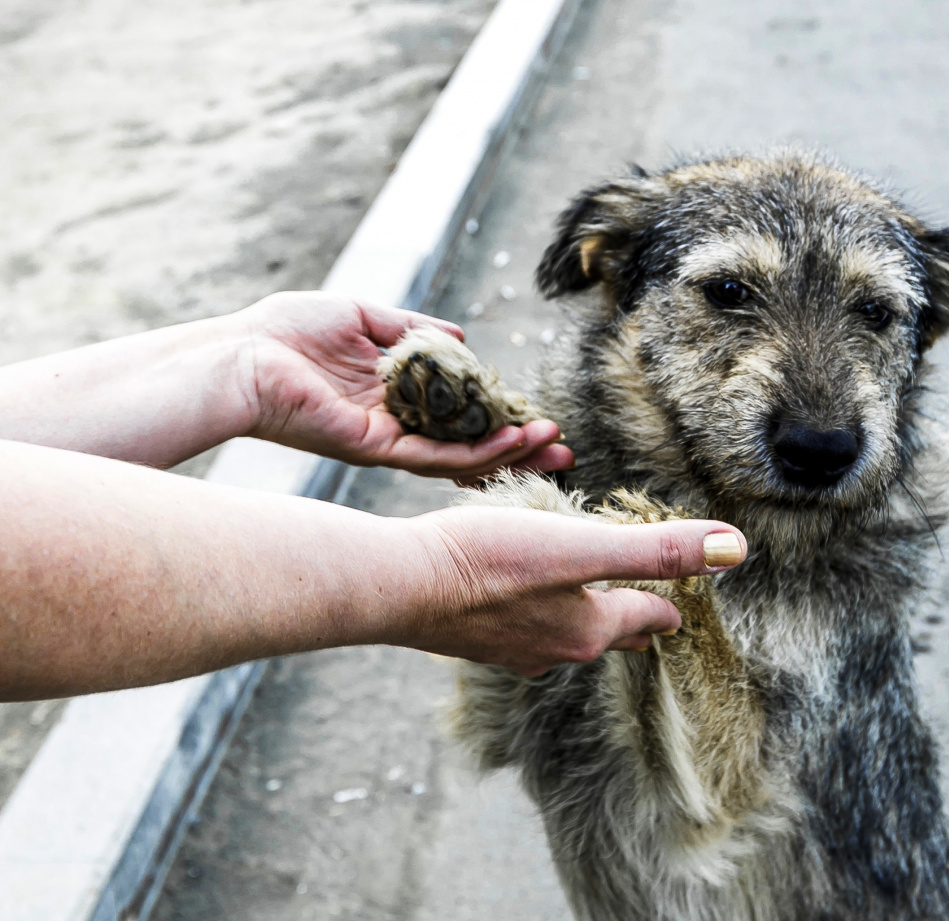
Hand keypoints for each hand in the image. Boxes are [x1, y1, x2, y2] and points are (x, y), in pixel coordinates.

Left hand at [238, 291, 573, 478]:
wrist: (240, 354)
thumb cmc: (286, 332)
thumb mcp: (362, 318)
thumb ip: (411, 329)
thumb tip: (459, 336)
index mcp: (394, 400)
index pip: (460, 416)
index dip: (501, 419)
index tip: (539, 417)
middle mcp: (396, 428)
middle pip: (469, 446)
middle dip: (517, 451)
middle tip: (563, 451)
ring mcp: (386, 443)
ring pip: (459, 459)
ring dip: (508, 453)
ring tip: (552, 446)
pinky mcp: (373, 448)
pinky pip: (434, 455)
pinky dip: (475, 452)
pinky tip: (511, 441)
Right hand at [389, 506, 746, 675]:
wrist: (399, 586)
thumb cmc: (489, 561)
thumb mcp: (582, 545)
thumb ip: (656, 548)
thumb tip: (736, 549)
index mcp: (590, 628)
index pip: (650, 616)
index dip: (672, 601)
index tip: (683, 599)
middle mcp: (556, 648)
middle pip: (610, 633)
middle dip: (634, 618)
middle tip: (652, 605)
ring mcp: (513, 648)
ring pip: (566, 634)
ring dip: (585, 616)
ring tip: (592, 601)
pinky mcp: (476, 638)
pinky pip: (525, 629)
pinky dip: (540, 614)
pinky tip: (526, 604)